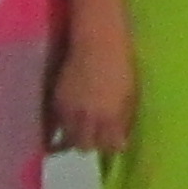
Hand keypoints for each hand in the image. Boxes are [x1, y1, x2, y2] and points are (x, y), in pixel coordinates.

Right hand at [50, 25, 136, 158]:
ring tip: (82, 133)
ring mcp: (70, 111)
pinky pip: (57, 125)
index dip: (113, 146)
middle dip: (93, 145)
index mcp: (111, 115)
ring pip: (69, 139)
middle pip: (85, 147)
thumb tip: (122, 137)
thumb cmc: (121, 63)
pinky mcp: (56, 102)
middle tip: (99, 138)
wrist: (97, 41)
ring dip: (76, 138)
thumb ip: (124, 117)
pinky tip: (66, 127)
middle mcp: (89, 118)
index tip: (116, 143)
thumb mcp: (131, 92)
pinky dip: (63, 128)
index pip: (110, 146)